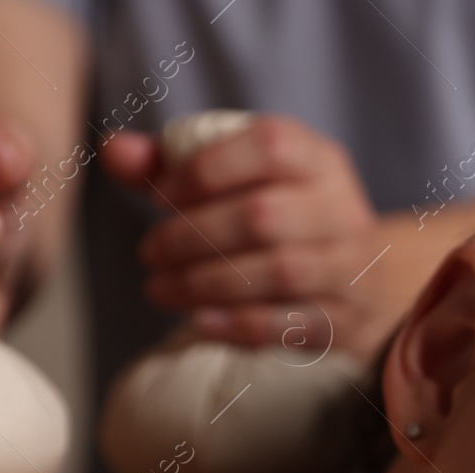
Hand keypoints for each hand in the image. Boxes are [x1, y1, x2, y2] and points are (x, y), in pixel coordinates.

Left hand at [101, 116, 386, 357]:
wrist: (360, 283)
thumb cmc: (281, 218)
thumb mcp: (238, 180)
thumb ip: (172, 163)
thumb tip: (114, 150)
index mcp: (317, 159)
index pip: (270, 146)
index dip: (207, 169)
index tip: (160, 195)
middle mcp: (342, 209)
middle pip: (265, 216)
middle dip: (193, 236)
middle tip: (149, 251)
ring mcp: (349, 268)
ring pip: (280, 272)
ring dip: (206, 282)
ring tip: (160, 288)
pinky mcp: (344, 319)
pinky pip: (293, 324)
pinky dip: (240, 324)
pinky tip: (200, 321)